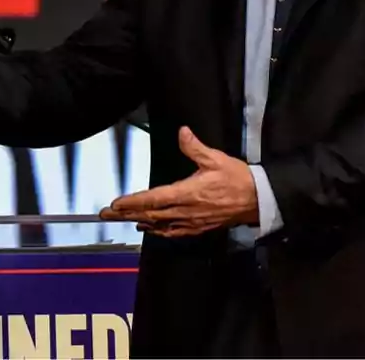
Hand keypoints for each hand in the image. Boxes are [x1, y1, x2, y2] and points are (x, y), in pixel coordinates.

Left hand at [99, 127, 257, 237]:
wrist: (258, 200)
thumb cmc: (237, 178)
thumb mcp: (216, 158)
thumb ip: (195, 147)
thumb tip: (182, 132)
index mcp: (188, 193)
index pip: (153, 199)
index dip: (132, 202)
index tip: (115, 204)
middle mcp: (186, 210)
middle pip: (150, 215)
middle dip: (126, 214)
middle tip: (105, 214)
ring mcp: (192, 221)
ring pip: (159, 224)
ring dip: (137, 222)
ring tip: (120, 219)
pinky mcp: (198, 227)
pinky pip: (173, 232)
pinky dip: (157, 231)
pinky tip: (148, 228)